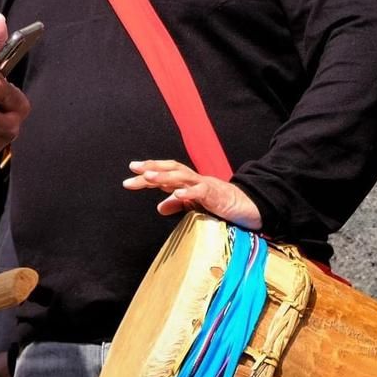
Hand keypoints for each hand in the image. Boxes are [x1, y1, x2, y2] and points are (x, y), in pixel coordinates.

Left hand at [123, 159, 261, 229]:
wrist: (246, 207)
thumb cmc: (220, 204)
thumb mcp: (195, 206)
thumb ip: (178, 204)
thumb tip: (159, 208)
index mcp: (188, 182)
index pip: (165, 174)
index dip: (148, 172)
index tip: (130, 173)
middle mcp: (194, 179)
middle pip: (171, 169)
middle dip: (152, 168)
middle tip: (133, 169)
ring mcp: (205, 185)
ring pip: (182, 175)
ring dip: (164, 175)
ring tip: (148, 177)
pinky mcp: (215, 195)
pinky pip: (200, 191)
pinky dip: (187, 192)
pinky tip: (176, 194)